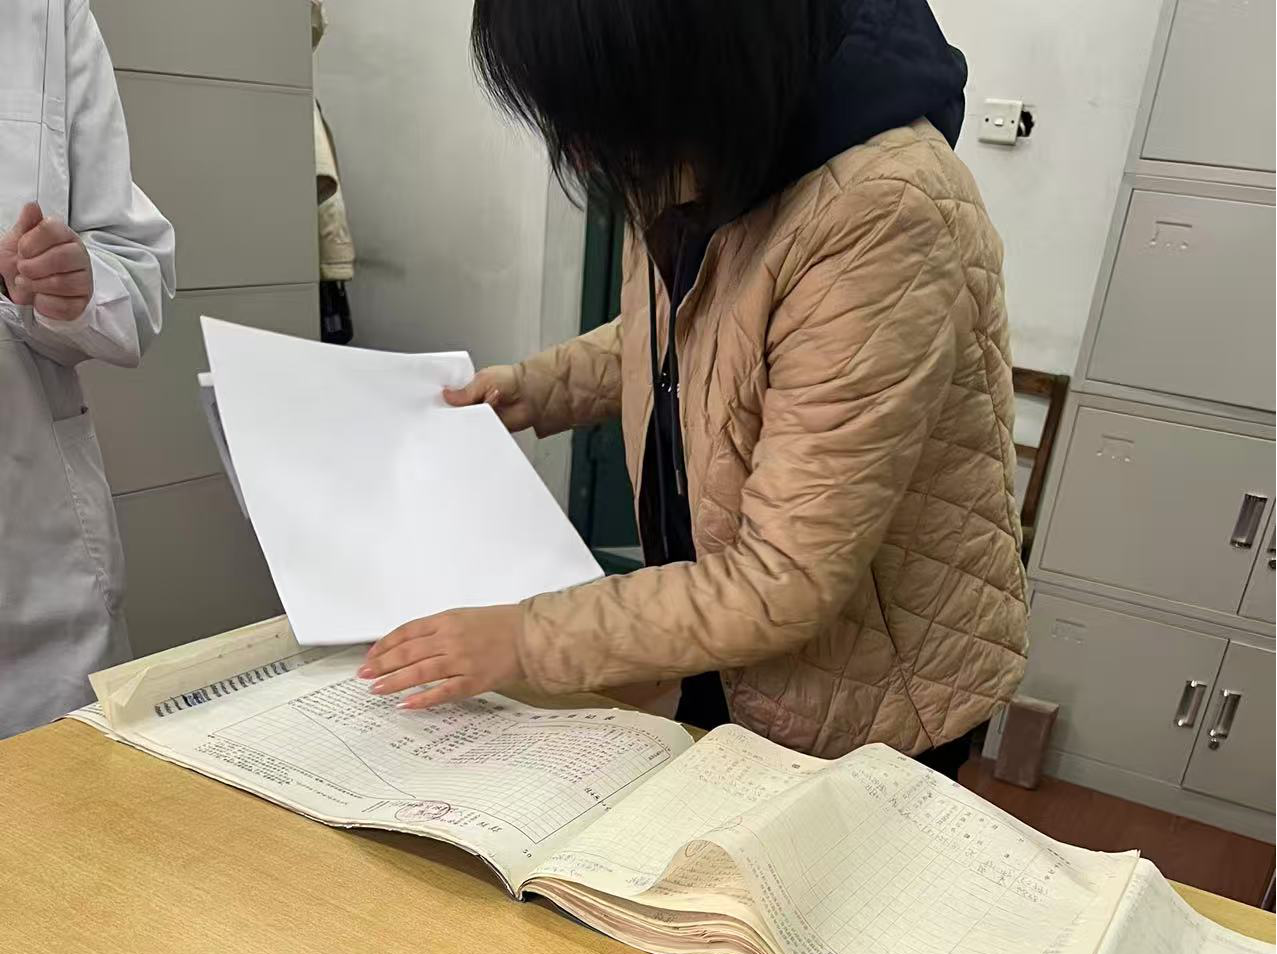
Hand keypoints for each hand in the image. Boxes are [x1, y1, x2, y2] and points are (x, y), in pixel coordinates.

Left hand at [0, 202, 92, 319]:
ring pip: (62, 283)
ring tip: (28, 283)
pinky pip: (64, 305)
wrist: (24, 289)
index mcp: (65, 236)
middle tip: (23, 269)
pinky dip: (44, 303)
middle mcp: (79, 256)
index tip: (22, 250)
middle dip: (33, 266)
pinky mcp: (82, 302)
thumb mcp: (18, 240)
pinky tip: (40, 297)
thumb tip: (32, 206)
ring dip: (35, 285)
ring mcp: (84, 280)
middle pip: (62, 257)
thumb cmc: (25, 262)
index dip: (31, 241)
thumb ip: (26, 224)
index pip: (53, 229)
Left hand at [358, 604, 525, 708]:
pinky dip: (422, 698)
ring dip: (394, 681)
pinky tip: (406, 704)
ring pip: (419, 672)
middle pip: (407, 652)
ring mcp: (461, 660)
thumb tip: (407, 645)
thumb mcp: (462, 617)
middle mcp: (450, 639)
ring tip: (376, 689)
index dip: (384, 645)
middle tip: (364, 674)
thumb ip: (436, 629)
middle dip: (381, 664)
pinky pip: (442, 691)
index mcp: (446, 620)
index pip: (406, 632)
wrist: (529, 636)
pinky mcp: (473, 680)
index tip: (370, 656)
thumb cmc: (498, 625)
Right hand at [443, 365, 534, 432]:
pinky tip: (479, 426)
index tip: (440, 405)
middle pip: (458, 413)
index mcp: (470, 390)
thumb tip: (446, 395)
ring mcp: (482, 417)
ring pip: (468, 424)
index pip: (452, 398)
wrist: (530, 394)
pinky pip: (480, 433)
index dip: (446, 402)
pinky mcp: (490, 428)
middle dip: (456, 414)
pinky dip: (479, 431)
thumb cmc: (511, 381)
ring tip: (474, 415)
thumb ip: (464, 392)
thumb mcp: (483, 380)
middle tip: (457, 412)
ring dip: (469, 422)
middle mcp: (475, 404)